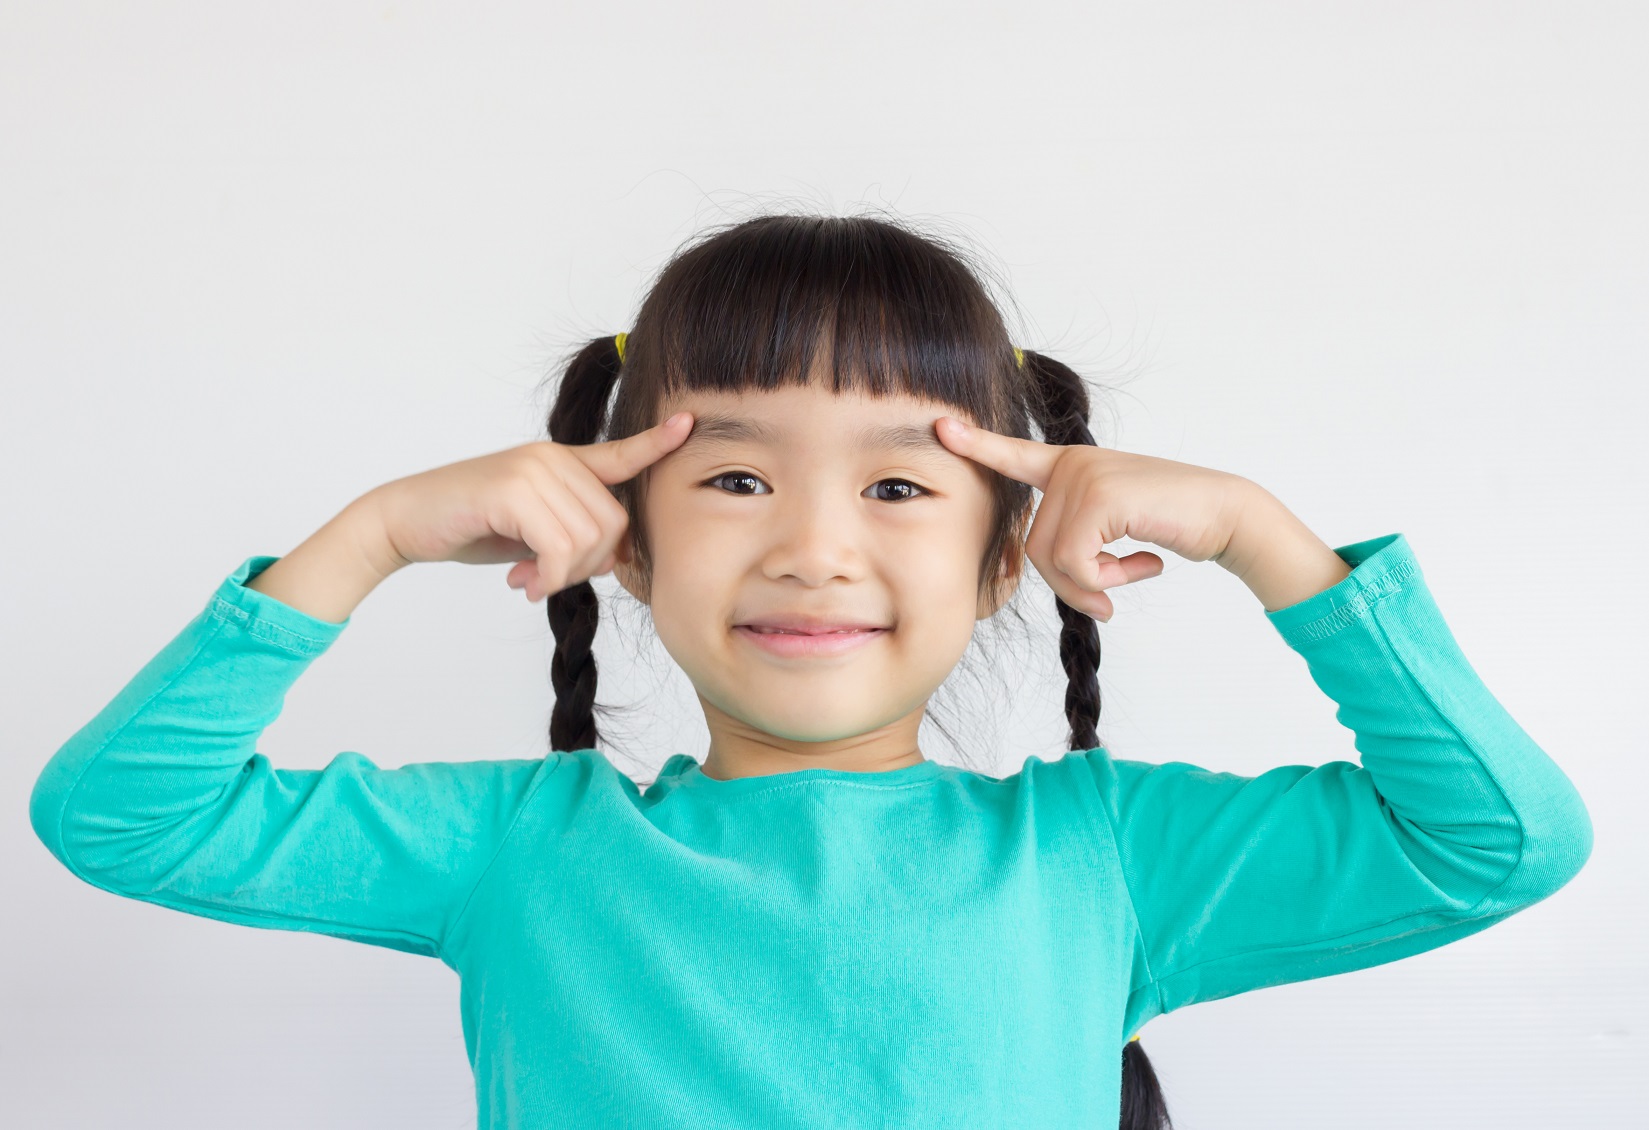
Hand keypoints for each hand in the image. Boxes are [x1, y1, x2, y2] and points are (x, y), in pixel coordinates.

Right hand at [361, 412, 694, 602]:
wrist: (405, 522)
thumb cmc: (469, 526)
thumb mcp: (533, 531)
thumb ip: (574, 534)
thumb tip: (615, 558)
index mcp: (559, 462)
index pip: (618, 453)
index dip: (655, 444)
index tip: (688, 424)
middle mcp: (551, 457)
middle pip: (614, 522)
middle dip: (592, 565)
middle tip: (553, 580)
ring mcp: (532, 469)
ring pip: (590, 539)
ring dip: (566, 576)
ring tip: (534, 582)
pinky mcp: (512, 489)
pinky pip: (561, 548)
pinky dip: (550, 577)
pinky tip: (524, 584)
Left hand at [935, 416, 1253, 621]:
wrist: (1228, 515)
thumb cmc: (1173, 522)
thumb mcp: (1113, 526)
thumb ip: (1076, 537)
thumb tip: (1051, 574)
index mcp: (1072, 466)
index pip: (1016, 456)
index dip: (978, 446)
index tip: (941, 427)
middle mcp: (1071, 464)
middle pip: (1034, 548)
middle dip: (1071, 584)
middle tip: (1110, 592)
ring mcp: (1083, 476)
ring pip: (1052, 559)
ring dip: (1092, 585)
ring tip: (1133, 571)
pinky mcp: (1098, 495)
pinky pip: (1077, 562)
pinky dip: (1108, 580)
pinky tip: (1146, 563)